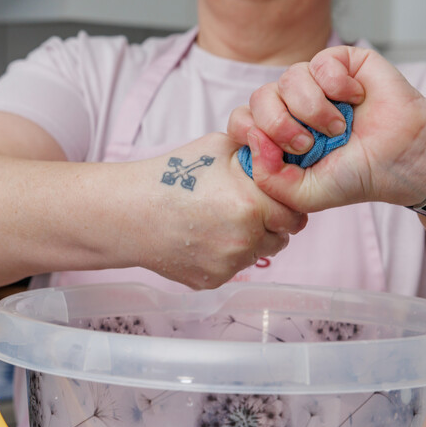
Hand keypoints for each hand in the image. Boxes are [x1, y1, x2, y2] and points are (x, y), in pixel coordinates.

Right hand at [132, 133, 306, 288]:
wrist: (130, 212)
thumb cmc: (171, 176)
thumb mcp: (217, 146)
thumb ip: (257, 151)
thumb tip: (283, 153)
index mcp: (252, 205)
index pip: (295, 213)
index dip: (284, 202)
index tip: (269, 196)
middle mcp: (245, 239)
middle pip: (283, 237)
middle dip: (271, 223)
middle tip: (247, 208)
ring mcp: (229, 263)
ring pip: (259, 253)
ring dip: (251, 239)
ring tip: (221, 220)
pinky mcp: (213, 279)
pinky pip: (235, 267)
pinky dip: (226, 254)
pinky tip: (204, 236)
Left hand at [227, 46, 425, 211]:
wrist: (405, 159)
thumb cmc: (357, 176)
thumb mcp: (306, 194)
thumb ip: (270, 179)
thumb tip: (253, 138)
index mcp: (277, 135)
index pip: (241, 121)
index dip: (253, 133)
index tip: (281, 152)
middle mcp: (291, 106)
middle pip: (259, 98)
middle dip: (280, 124)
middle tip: (309, 144)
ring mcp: (314, 83)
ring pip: (288, 79)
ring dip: (313, 107)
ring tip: (338, 128)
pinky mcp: (340, 63)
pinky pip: (320, 62)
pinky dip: (337, 84)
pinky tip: (356, 99)